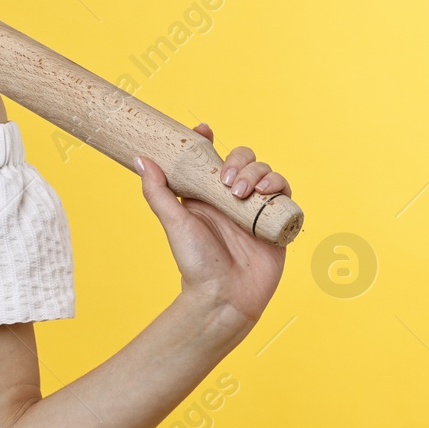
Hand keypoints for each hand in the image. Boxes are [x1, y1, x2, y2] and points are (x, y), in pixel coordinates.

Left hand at [136, 122, 288, 329]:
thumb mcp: (173, 222)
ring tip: (240, 194)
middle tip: (226, 182)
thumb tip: (141, 159)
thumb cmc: (194, 263)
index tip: (203, 130)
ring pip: (267, 172)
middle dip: (239, 161)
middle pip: (245, 160)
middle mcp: (232, 198)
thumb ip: (158, 192)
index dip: (208, 140)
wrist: (223, 297)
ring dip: (257, 173)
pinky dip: (280, 186)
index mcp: (206, 195)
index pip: (211, 158)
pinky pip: (287, 195)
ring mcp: (256, 209)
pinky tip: (266, 194)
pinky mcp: (276, 223)